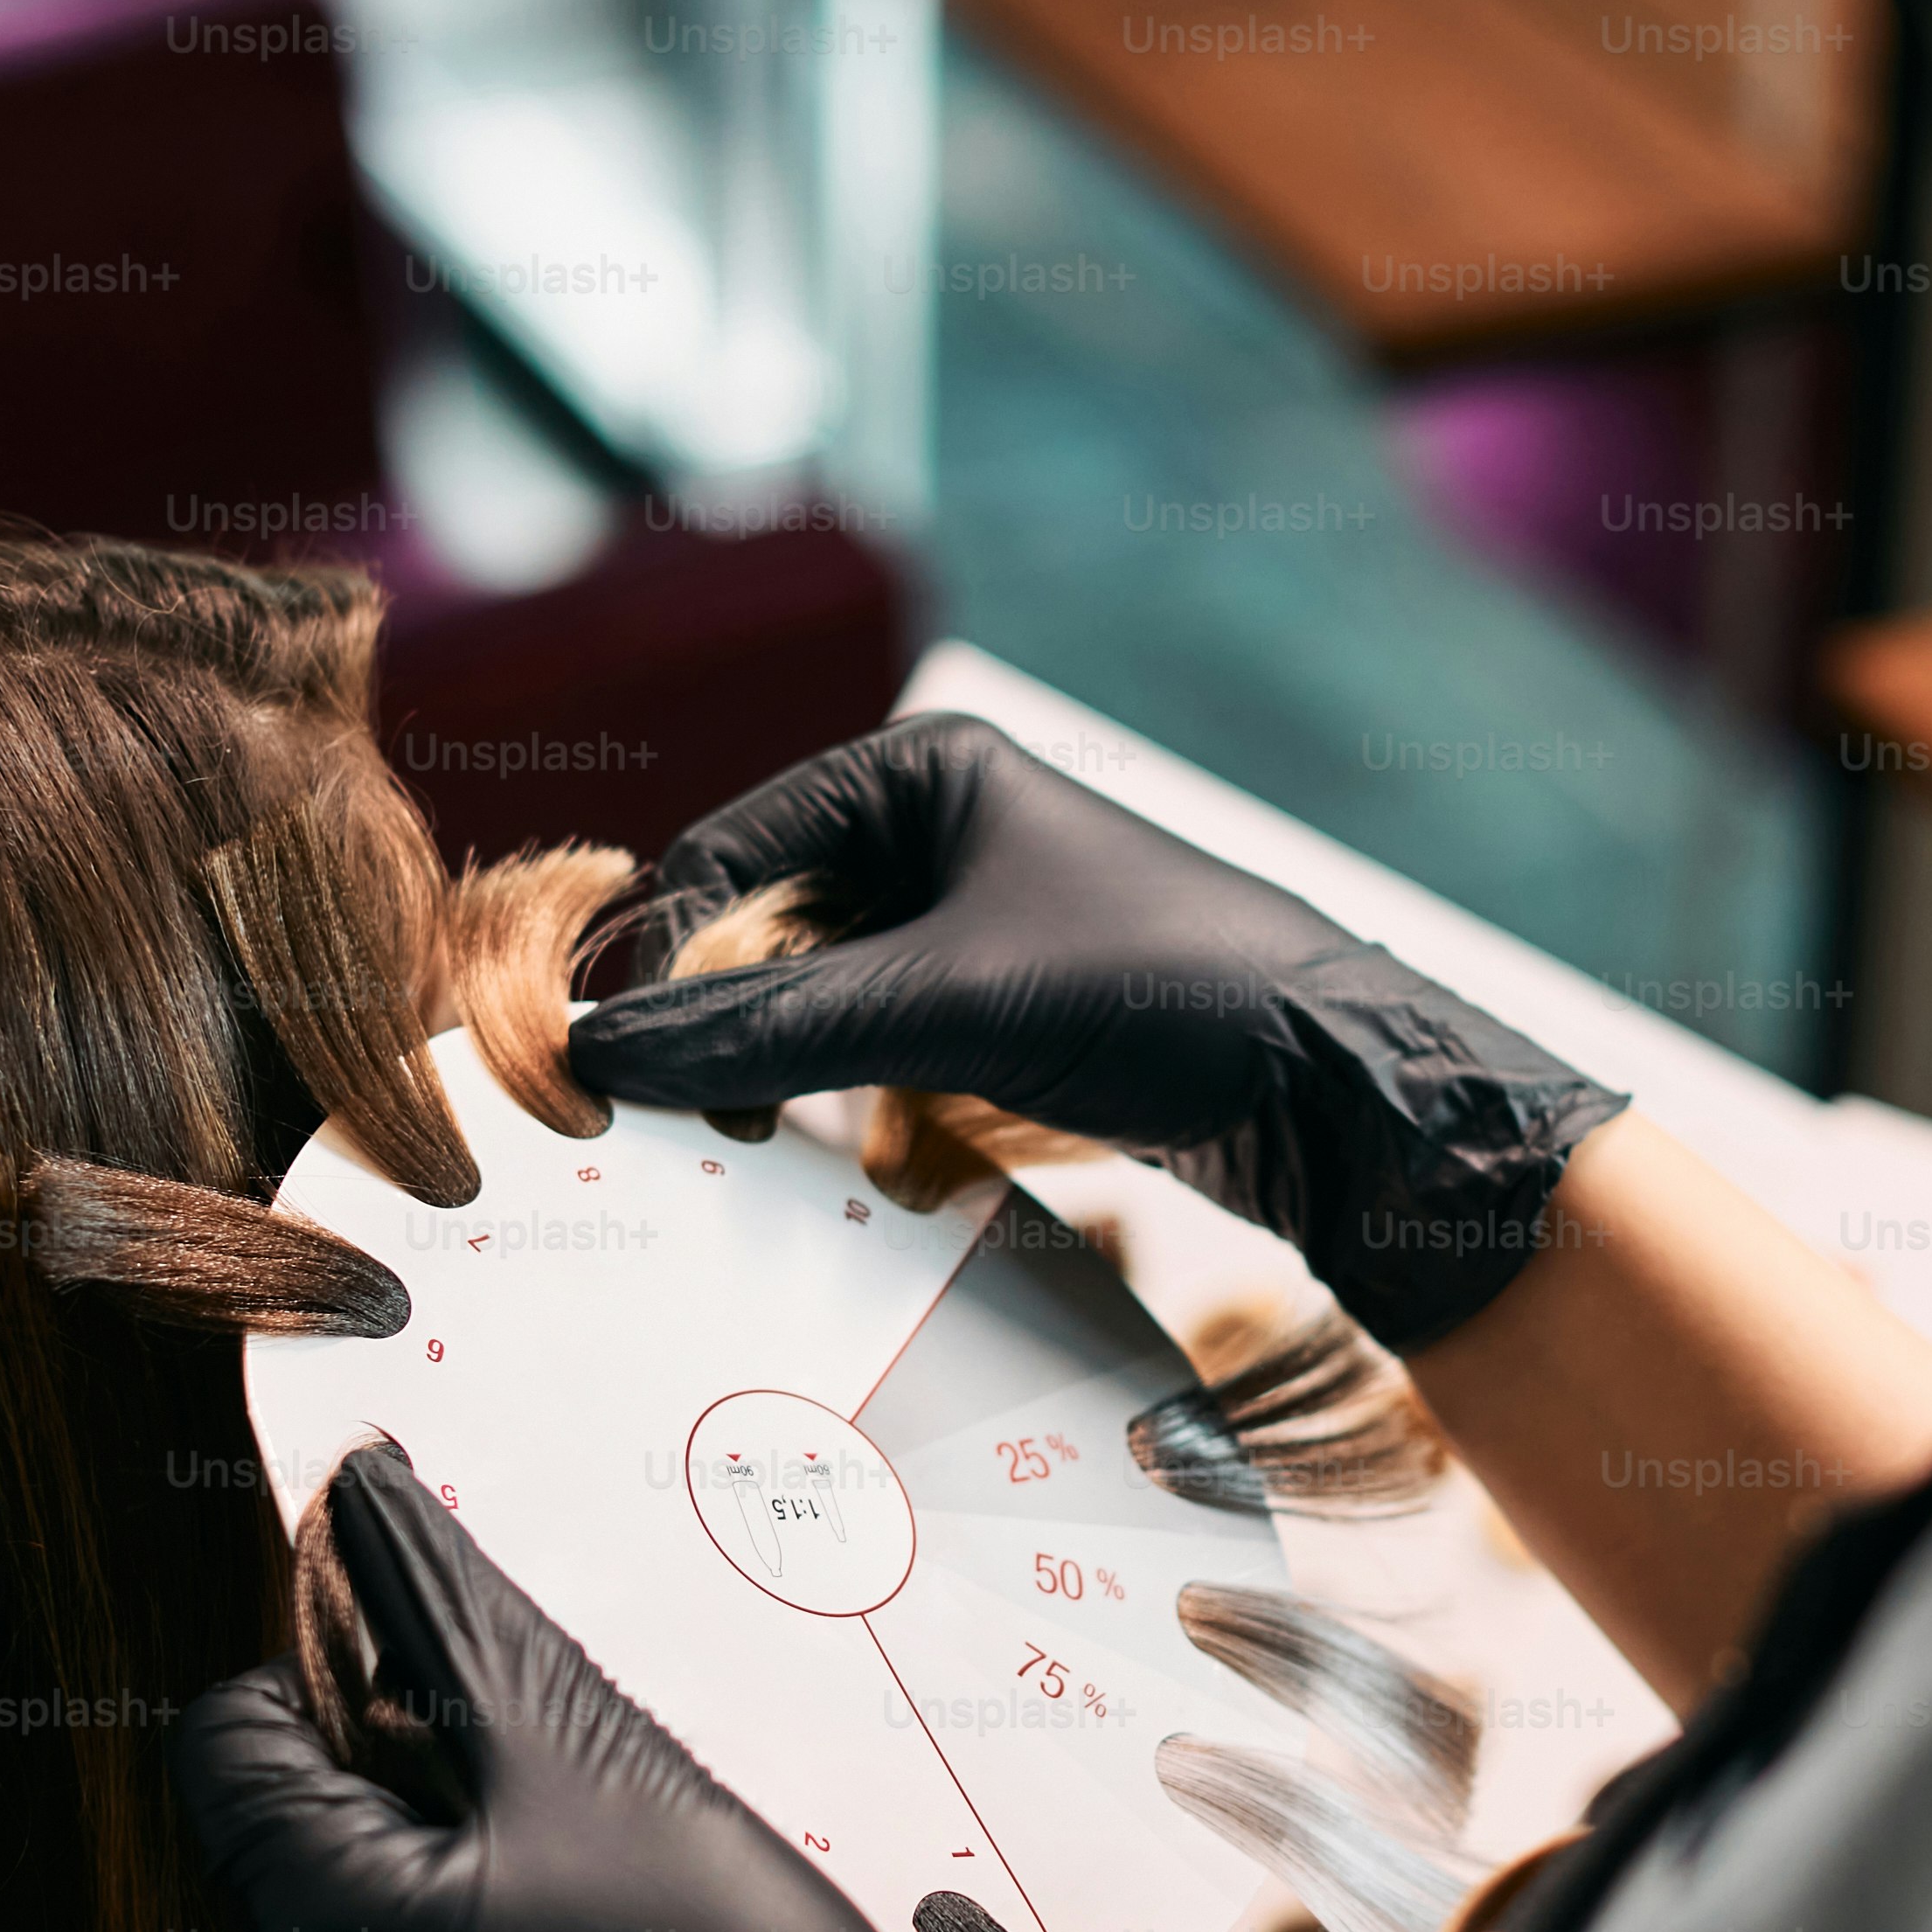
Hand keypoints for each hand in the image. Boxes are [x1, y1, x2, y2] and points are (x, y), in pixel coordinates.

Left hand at [169, 1445, 1148, 1931]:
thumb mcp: (586, 1748)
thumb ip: (443, 1612)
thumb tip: (357, 1491)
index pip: (225, 1746)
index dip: (326, 1678)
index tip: (450, 1695)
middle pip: (284, 1841)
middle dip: (395, 1790)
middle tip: (551, 1802)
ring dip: (431, 1881)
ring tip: (584, 1899)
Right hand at [570, 714, 1628, 1351]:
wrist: (1334, 1089)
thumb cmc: (1163, 995)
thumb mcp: (948, 1007)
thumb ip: (767, 1028)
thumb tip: (597, 1055)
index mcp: (916, 770)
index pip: (721, 855)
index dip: (657, 961)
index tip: (607, 1070)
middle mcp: (934, 827)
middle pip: (758, 930)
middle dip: (725, 1027)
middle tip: (694, 1126)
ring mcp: (968, 920)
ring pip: (813, 1003)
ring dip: (791, 1078)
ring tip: (774, 1145)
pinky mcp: (1001, 1009)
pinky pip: (879, 1054)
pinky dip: (861, 1108)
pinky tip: (891, 1162)